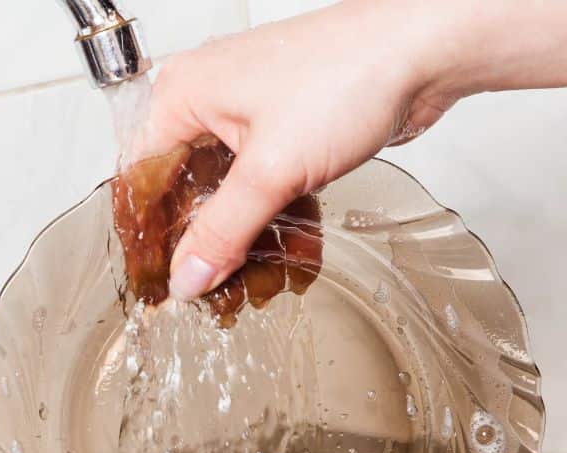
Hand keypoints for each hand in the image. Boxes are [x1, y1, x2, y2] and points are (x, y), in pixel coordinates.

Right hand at [132, 1, 456, 300]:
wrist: (425, 50)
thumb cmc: (349, 74)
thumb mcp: (272, 171)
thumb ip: (223, 232)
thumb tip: (186, 278)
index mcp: (182, 96)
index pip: (141, 180)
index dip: (150, 236)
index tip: (161, 282)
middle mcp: (206, 101)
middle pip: (182, 188)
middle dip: (199, 241)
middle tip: (208, 288)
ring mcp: (246, 113)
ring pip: (224, 190)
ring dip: (240, 234)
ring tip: (249, 279)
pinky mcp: (283, 129)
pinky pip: (260, 183)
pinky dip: (270, 216)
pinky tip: (285, 251)